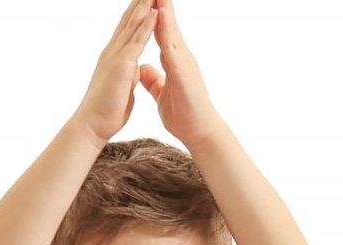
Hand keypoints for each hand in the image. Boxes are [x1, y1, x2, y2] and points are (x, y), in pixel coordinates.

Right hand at [73, 0, 154, 142]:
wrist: (92, 125)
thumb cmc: (106, 110)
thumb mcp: (122, 86)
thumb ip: (128, 74)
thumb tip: (133, 70)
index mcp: (115, 56)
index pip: (128, 27)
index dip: (137, 10)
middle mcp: (113, 51)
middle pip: (129, 19)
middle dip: (140, 0)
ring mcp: (116, 56)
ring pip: (133, 24)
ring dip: (144, 5)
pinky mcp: (122, 65)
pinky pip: (136, 41)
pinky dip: (146, 25)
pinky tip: (154, 12)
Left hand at [139, 0, 220, 143]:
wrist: (200, 133)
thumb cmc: (184, 115)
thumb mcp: (162, 92)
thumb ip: (153, 79)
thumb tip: (141, 69)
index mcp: (174, 60)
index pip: (161, 30)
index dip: (154, 12)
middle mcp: (180, 56)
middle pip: (168, 23)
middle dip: (161, 3)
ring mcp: (184, 63)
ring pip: (171, 30)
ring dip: (164, 9)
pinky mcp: (184, 72)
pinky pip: (173, 47)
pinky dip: (167, 31)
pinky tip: (161, 16)